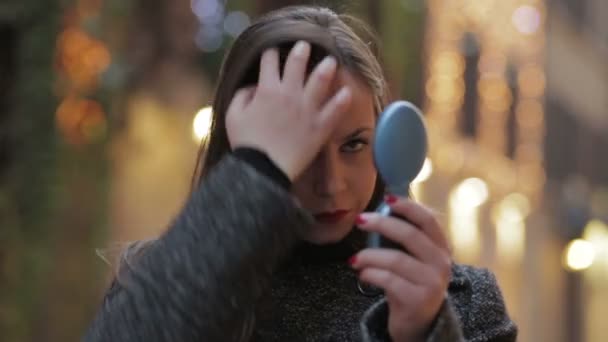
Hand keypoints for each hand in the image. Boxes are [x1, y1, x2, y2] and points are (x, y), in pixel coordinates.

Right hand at [225, 41, 351, 180]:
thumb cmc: (246, 144)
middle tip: (305, 45)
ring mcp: (307, 109)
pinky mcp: (320, 126)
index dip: (270, 52)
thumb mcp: (232, 116)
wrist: (262, 170)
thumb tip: (254, 87)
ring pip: (320, 80)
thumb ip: (242, 95)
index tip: (273, 51)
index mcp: (267, 89)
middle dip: (301, 50)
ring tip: (331, 62)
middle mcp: (289, 94)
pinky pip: (335, 110)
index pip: (269, 61)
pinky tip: (347, 92)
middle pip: (297, 63)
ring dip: (326, 68)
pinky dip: (342, 100)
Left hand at [351, 196, 451, 341]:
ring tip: (355, 259)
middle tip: (360, 220)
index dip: (408, 207)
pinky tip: (362, 274)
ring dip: (369, 255)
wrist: (420, 323)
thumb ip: (404, 237)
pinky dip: (371, 274)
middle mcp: (441, 263)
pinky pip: (389, 280)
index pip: (428, 220)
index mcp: (440, 247)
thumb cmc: (411, 283)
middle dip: (382, 224)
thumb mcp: (414, 259)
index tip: (386, 199)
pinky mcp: (418, 300)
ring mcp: (432, 282)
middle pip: (410, 235)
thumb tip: (378, 211)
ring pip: (396, 259)